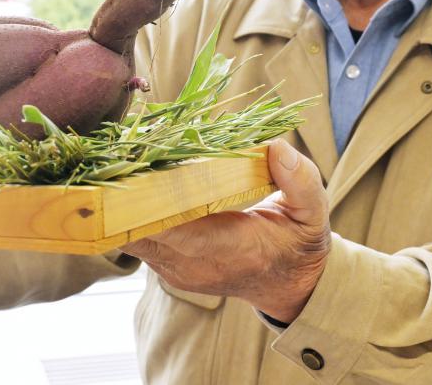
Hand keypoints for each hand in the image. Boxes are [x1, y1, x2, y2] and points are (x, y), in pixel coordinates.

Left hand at [121, 138, 330, 323]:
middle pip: (140, 230)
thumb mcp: (312, 211)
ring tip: (121, 157)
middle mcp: (195, 264)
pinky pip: (133, 237)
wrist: (288, 285)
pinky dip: (125, 211)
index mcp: (233, 249)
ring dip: (120, 201)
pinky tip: (128, 178)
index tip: (135, 167)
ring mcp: (174, 269)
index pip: (178, 229)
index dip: (149, 201)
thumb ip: (300, 180)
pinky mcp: (164, 265)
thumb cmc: (298, 242)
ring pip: (128, 234)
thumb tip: (276, 148)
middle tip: (120, 150)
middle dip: (123, 194)